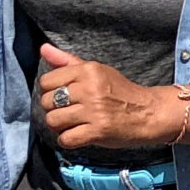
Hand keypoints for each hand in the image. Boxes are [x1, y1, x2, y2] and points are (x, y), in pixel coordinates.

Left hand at [38, 45, 189, 149]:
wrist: (147, 112)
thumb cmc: (119, 91)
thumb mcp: (97, 71)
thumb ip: (67, 62)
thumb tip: (43, 49)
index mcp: (88, 70)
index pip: (46, 81)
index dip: (50, 91)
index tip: (62, 96)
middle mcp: (90, 88)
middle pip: (47, 102)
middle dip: (54, 109)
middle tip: (69, 111)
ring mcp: (93, 110)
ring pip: (53, 121)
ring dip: (60, 126)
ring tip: (72, 123)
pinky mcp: (97, 131)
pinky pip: (66, 139)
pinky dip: (68, 140)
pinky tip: (78, 135)